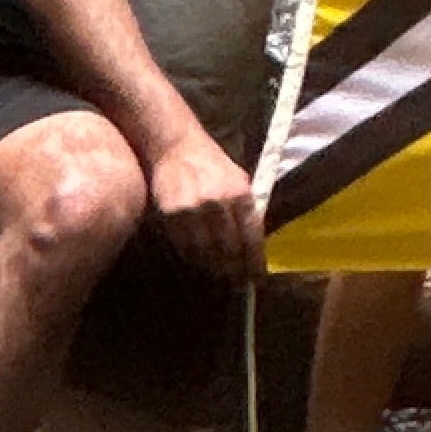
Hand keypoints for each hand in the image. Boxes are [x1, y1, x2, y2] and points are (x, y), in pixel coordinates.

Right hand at [149, 126, 263, 283]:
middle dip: (234, 270)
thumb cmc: (212, 165)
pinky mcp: (173, 214)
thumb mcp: (238, 180)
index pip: (252, 236)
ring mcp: (195, 209)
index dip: (255, 262)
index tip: (257, 280)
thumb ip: (246, 208)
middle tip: (236, 284)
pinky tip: (197, 262)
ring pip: (206, 252)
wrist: (177, 146)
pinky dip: (192, 258)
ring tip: (218, 277)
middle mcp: (220, 202)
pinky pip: (185, 246)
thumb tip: (254, 244)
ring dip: (213, 269)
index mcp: (241, 193)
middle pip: (229, 249)